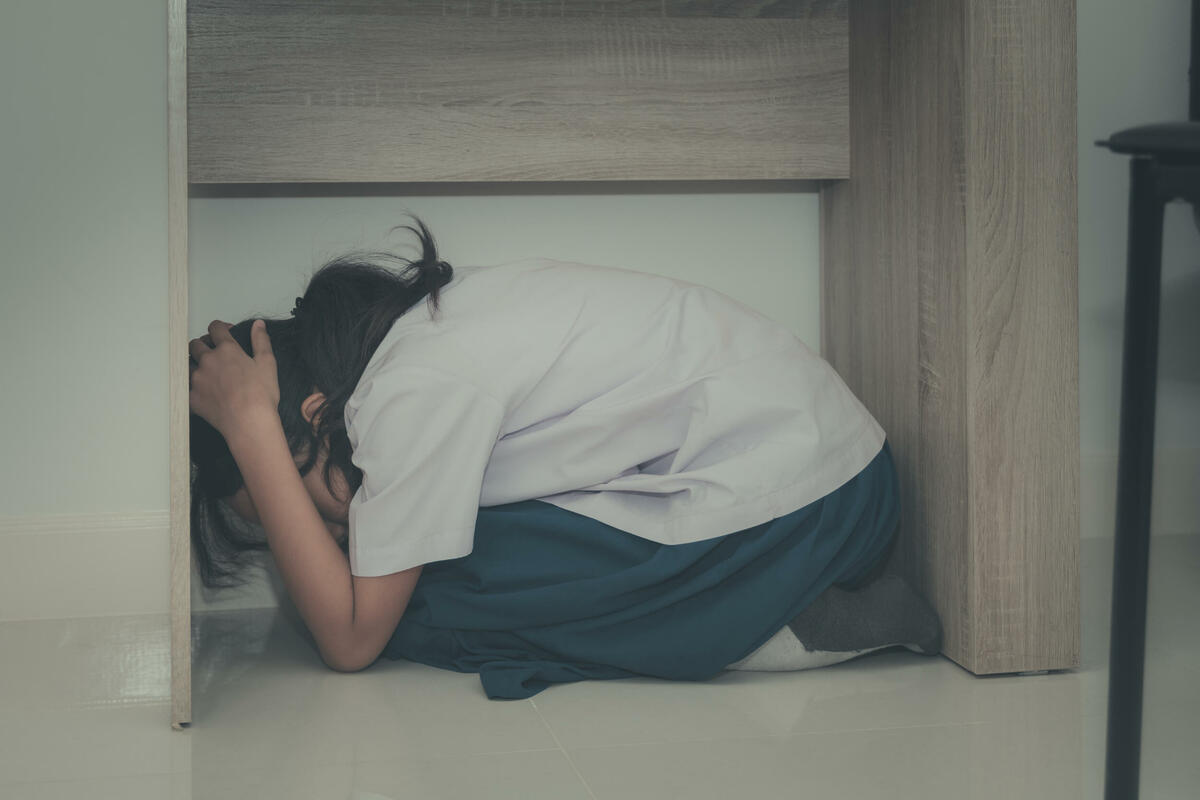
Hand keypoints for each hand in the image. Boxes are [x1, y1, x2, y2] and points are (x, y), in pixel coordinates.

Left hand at [189, 319, 280, 437]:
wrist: (248, 422)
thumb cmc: (260, 394)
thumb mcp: (267, 363)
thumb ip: (261, 340)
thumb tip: (258, 325)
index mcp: (226, 350)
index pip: (215, 328)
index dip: (220, 327)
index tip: (224, 331)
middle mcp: (208, 361)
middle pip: (195, 345)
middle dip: (202, 345)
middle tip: (212, 352)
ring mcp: (197, 379)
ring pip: (187, 365)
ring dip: (195, 365)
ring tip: (207, 373)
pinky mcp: (192, 398)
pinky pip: (185, 389)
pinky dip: (192, 388)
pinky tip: (202, 393)